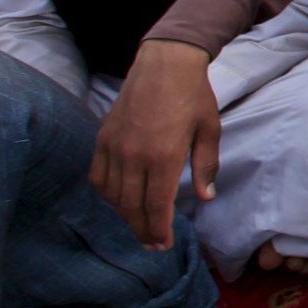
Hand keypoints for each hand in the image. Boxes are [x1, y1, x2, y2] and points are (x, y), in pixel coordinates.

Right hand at [91, 41, 221, 249]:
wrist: (165, 62)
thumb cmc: (194, 95)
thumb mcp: (210, 130)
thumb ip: (206, 166)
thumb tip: (206, 198)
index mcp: (163, 156)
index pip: (156, 206)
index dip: (158, 230)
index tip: (163, 245)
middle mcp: (134, 156)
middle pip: (132, 206)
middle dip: (142, 230)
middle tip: (152, 245)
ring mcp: (115, 147)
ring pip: (112, 195)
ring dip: (124, 215)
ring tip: (138, 226)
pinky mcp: (103, 137)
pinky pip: (98, 175)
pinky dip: (106, 193)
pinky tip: (118, 200)